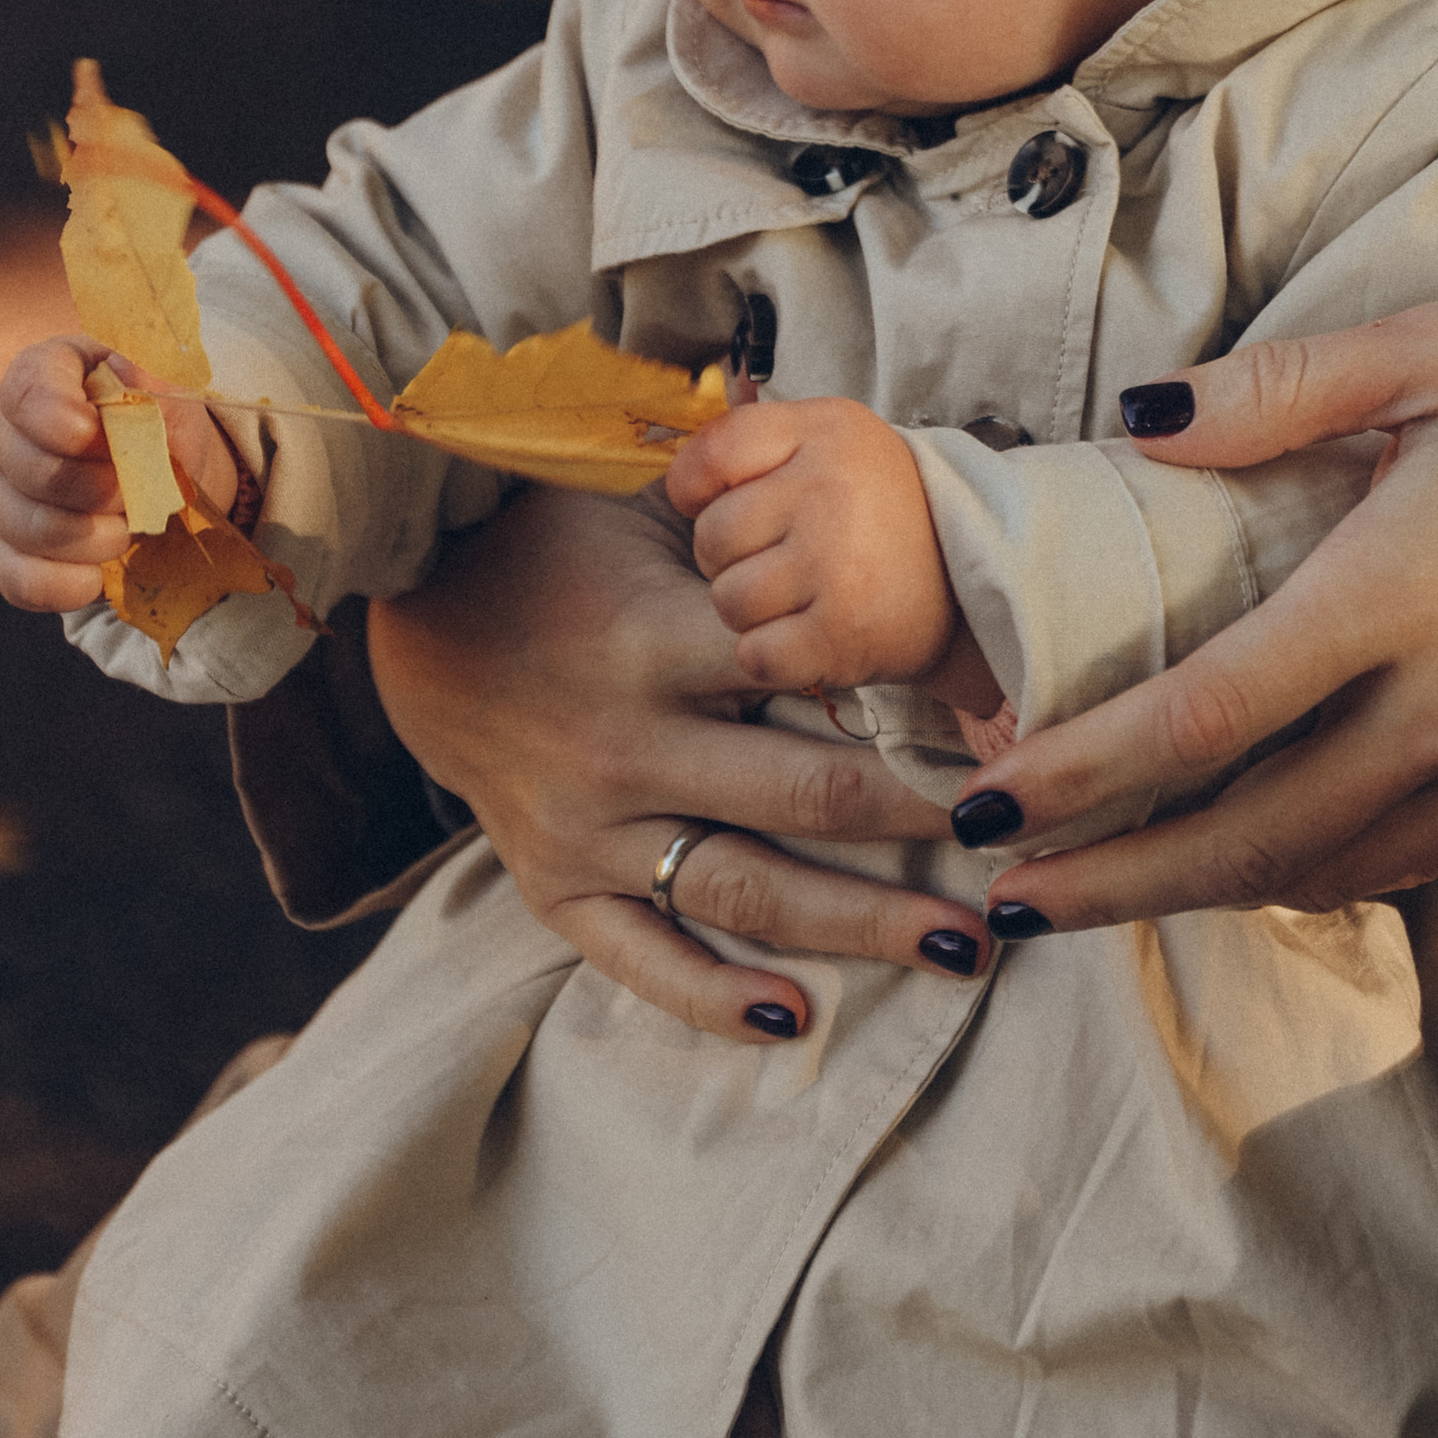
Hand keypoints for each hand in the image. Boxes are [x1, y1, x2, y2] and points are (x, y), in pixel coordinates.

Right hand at [0, 340, 240, 613]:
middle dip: (99, 488)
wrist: (164, 471)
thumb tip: (125, 372)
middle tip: (137, 489)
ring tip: (129, 527)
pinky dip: (69, 584)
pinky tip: (102, 572)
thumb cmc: (160, 421)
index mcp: (44, 375)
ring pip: (29, 528)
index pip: (27, 390)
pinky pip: (21, 581)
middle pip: (31, 469)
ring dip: (95, 537)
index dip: (56, 416)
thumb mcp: (171, 394)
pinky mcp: (4, 552)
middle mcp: (6, 433)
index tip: (92, 433)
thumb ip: (154, 383)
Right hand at [365, 485, 994, 1045]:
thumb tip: (817, 420)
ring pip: (745, 890)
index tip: (1010, 726)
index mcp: (653, 639)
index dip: (912, 698)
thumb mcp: (634, 505)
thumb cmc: (552, 550)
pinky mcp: (556, 887)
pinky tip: (796, 1017)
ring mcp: (590, 827)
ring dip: (861, 927)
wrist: (415, 626)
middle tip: (1021, 842)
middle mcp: (626, 742)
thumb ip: (731, 494)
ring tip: (965, 950)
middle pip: (803, 795)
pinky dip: (714, 998)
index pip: (804, 673)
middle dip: (923, 823)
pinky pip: (640, 960)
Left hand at [669, 396, 993, 702]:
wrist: (974, 577)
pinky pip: (755, 655)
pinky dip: (772, 655)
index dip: (697, 489)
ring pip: (727, 600)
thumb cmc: (881, 508)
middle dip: (730, 557)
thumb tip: (674, 479)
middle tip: (781, 557)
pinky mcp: (843, 635)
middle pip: (711, 537)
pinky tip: (806, 635)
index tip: (723, 502)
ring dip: (751, 610)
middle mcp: (831, 492)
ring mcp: (837, 566)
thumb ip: (753, 439)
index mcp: (826, 432)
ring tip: (798, 596)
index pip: (711, 455)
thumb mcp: (831, 439)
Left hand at [941, 305, 1437, 927]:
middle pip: (1238, 837)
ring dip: (1184, 894)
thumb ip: (1279, 388)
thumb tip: (1141, 422)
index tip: (991, 794)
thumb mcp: (1437, 346)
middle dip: (1104, 879)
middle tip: (996, 891)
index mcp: (1398, 594)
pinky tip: (1225, 862)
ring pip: (1308, 873)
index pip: (1205, 717)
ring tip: (1081, 891)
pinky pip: (1385, 869)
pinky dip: (1288, 879)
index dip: (1085, 771)